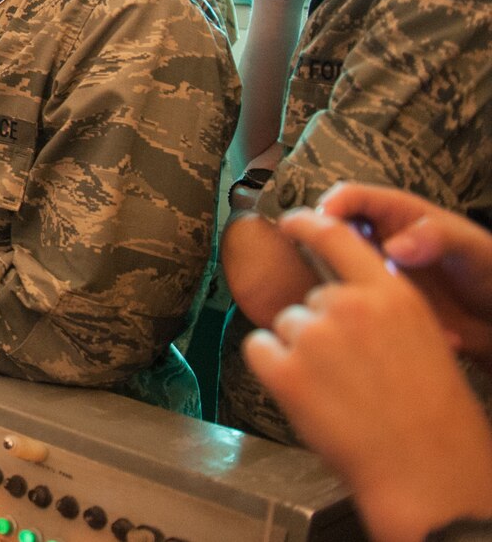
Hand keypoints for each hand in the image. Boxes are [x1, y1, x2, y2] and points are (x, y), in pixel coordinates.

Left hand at [244, 210, 491, 541]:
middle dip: (320, 331)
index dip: (308, 223)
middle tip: (349, 374)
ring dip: (299, 352)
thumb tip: (346, 296)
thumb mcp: (423, 340)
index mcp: (390, 294)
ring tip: (337, 391)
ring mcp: (313, 336)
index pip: (337, 237)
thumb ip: (381, 309)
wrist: (426, 471)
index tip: (290, 220)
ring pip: (285, 326)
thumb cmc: (433, 417)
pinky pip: (258, 349)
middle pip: (309, 299)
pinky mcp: (284, 370)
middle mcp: (348, 305)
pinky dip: (272, 369)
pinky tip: (305, 394)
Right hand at [318, 182, 491, 364]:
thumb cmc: (488, 270)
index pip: (351, 197)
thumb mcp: (470, 248)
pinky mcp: (375, 302)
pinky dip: (354, 314)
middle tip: (317, 269)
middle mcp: (377, 240)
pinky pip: (353, 304)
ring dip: (332, 284)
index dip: (329, 206)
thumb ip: (436, 238)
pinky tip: (372, 326)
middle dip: (318, 247)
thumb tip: (392, 248)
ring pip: (333, 269)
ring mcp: (373, 272)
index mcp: (397, 214)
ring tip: (340, 301)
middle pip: (330, 233)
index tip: (316, 224)